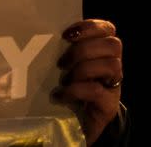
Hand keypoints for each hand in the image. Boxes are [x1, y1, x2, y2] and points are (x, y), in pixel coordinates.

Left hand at [54, 19, 122, 145]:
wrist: (78, 124)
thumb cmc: (69, 88)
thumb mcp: (66, 66)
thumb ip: (62, 50)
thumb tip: (37, 34)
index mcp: (102, 51)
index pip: (107, 28)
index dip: (89, 27)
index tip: (66, 35)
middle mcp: (113, 66)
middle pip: (113, 44)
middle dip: (84, 49)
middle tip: (61, 62)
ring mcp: (114, 85)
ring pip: (111, 65)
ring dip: (82, 69)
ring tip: (64, 79)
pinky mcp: (109, 105)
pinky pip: (96, 90)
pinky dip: (75, 90)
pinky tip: (60, 95)